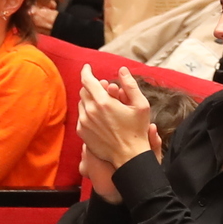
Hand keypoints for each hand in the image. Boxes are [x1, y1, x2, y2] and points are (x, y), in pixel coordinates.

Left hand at [74, 69, 160, 195]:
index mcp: (103, 102)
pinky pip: (81, 116)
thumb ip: (130, 85)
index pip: (87, 80)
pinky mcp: (82, 132)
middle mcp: (90, 111)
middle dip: (92, 86)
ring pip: (81, 103)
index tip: (88, 67)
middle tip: (103, 89)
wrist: (128, 156)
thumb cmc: (137, 130)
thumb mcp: (141, 105)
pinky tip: (99, 118)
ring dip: (90, 100)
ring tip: (103, 104)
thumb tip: (122, 70)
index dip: (86, 71)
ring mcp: (84, 122)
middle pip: (84, 91)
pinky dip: (87, 112)